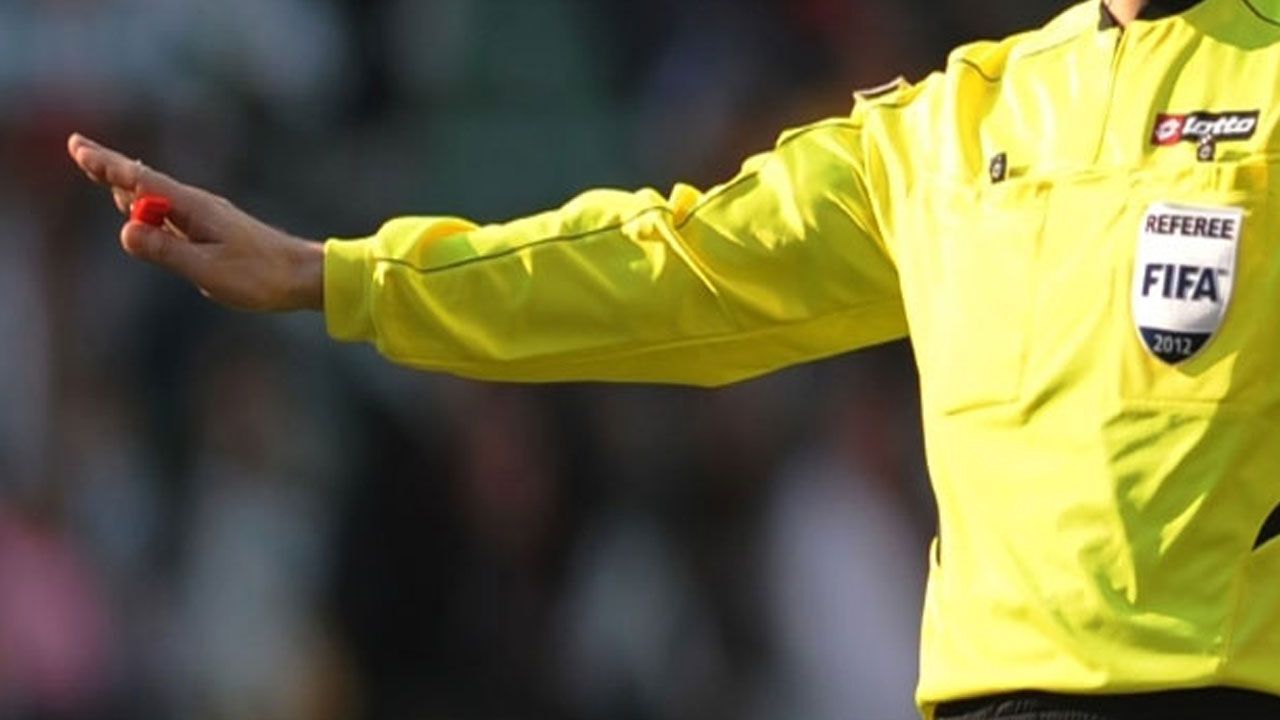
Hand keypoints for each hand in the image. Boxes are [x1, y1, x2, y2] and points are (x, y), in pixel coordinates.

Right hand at [67, 133, 323, 311]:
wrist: (303, 275)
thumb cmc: (260, 276)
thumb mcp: (208, 269)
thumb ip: (166, 251)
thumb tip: (126, 231)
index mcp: (194, 209)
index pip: (141, 182)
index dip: (108, 166)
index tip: (79, 148)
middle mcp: (197, 206)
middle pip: (145, 183)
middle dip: (110, 167)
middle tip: (79, 149)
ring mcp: (206, 217)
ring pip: (158, 198)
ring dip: (126, 183)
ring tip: (100, 169)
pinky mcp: (212, 231)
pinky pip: (171, 213)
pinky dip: (148, 204)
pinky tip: (142, 206)